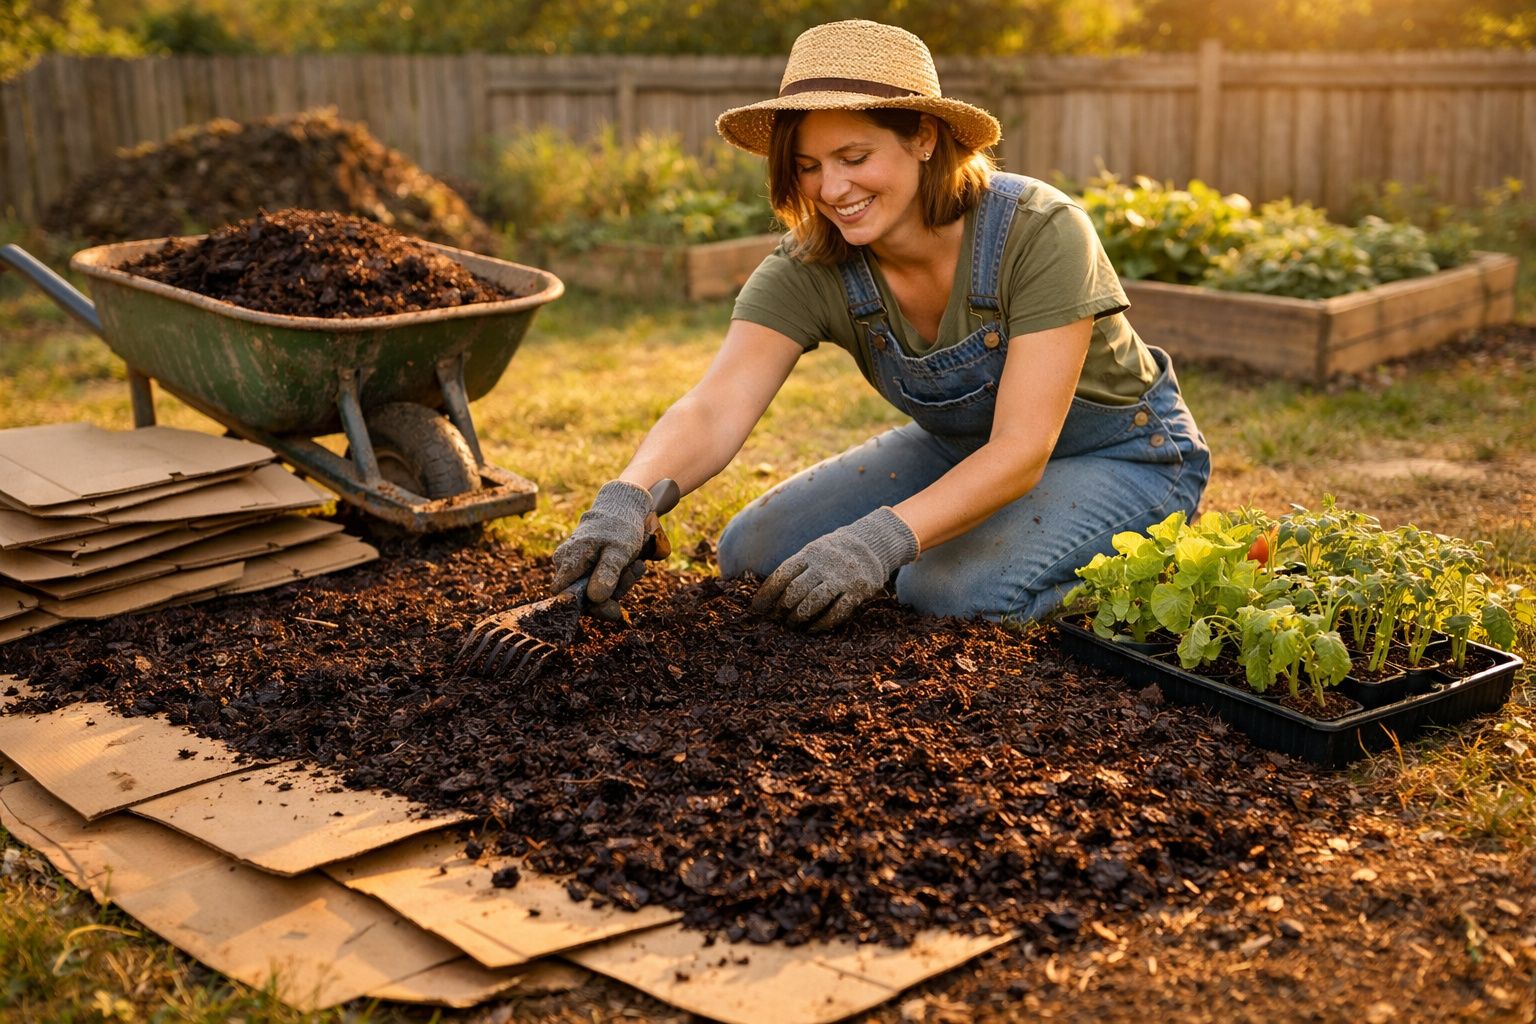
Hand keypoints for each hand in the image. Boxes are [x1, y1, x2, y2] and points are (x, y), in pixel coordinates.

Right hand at [551, 481, 656, 612]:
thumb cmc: (619, 528)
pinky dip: (619, 578)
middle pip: (585, 597)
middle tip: (635, 571)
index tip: (615, 606)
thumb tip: (595, 598)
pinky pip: (601, 582)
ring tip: (637, 564)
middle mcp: (564, 565)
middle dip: (613, 591)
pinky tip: (633, 565)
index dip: (590, 606)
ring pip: (596, 590)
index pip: (567, 598)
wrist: (621, 508)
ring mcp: (574, 566)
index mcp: (567, 561)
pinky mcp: (585, 567)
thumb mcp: (619, 550)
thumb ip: (607, 572)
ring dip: (620, 583)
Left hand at [751, 507, 917, 630]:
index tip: (757, 608)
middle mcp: (823, 565)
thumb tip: (768, 592)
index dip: (767, 593)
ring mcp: (840, 578)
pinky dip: (822, 623)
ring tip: (792, 625)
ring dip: (799, 617)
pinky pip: (836, 611)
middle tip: (775, 620)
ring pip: (813, 602)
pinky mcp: (856, 591)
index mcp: (808, 554)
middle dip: (782, 608)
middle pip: (795, 590)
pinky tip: (812, 629)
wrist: (871, 543)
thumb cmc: (833, 552)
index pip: (782, 575)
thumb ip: (795, 568)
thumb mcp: (813, 551)